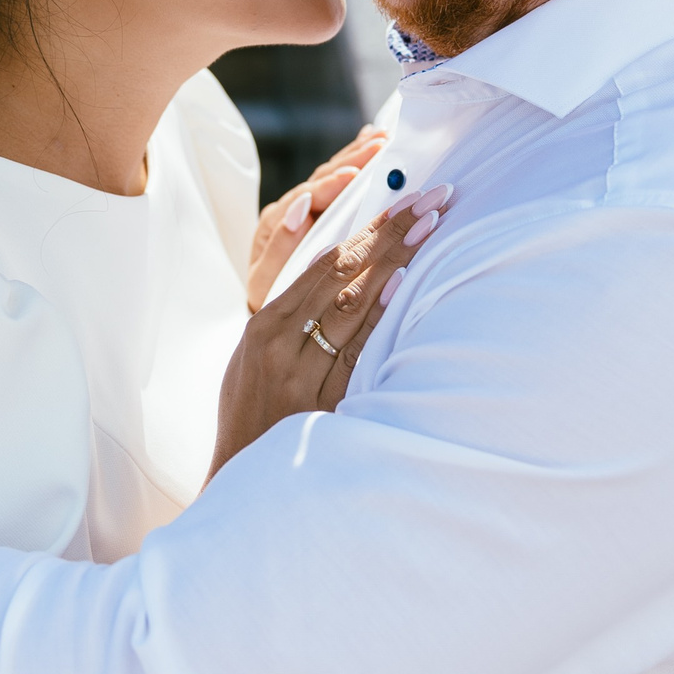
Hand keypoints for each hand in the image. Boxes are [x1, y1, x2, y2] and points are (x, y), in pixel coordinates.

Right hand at [210, 183, 450, 477]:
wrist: (243, 473)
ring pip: (354, 307)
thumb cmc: (251, 405)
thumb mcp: (253, 351)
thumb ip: (291, 306)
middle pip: (345, 275)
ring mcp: (305, 375)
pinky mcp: (326, 403)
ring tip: (429, 228)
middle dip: (390, 233)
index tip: (402, 199)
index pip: (324, 262)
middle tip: (430, 199)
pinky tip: (405, 285)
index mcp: (264, 325)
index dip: (366, 227)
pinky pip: (358, 352)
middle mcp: (283, 344)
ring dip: (395, 263)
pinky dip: (381, 316)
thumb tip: (338, 253)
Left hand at [247, 124, 388, 310]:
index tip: (353, 174)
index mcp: (277, 222)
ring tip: (383, 138)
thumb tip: (298, 209)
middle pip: (324, 177)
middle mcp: (293, 208)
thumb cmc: (270, 298)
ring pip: (335, 174)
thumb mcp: (267, 281)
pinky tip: (371, 140)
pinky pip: (342, 181)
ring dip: (359, 155)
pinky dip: (358, 160)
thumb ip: (280, 248)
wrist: (272, 311)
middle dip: (353, 158)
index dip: (330, 184)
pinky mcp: (324, 209)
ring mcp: (309, 206)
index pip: (307, 196)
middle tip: (381, 144)